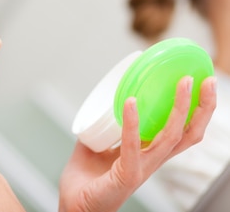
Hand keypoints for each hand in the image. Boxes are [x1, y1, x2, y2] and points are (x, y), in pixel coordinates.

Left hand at [59, 75, 216, 211]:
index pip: (182, 132)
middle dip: (201, 107)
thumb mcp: (97, 148)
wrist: (73, 207)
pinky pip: (132, 146)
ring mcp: (141, 169)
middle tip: (206, 80)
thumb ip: (103, 131)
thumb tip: (100, 108)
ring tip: (181, 84)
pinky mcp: (125, 175)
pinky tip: (131, 103)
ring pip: (169, 137)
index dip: (196, 111)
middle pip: (188, 134)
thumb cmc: (86, 182)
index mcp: (149, 155)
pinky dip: (133, 123)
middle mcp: (152, 162)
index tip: (201, 84)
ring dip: (177, 108)